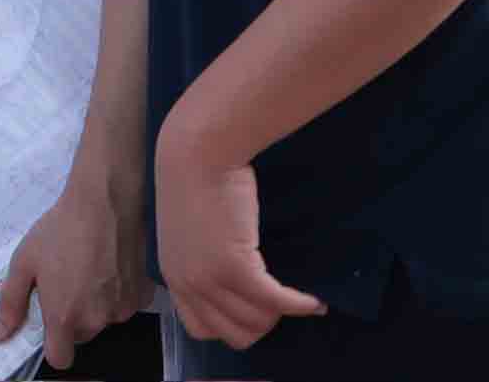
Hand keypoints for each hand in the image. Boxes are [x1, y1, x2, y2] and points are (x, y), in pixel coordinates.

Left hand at [0, 174, 148, 367]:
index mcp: (65, 317)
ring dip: (94, 305)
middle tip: (64, 282)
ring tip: (87, 269)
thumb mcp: (23, 262)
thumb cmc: (58, 231)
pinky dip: (116, 294)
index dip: (53, 346)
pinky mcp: (143, 297)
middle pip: (80, 336)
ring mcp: (123, 310)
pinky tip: (108, 266)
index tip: (48, 325)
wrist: (104, 204)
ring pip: (103, 320)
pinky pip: (124, 305)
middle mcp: (97, 320)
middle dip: (70, 318)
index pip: (60, 359)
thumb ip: (10, 304)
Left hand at [155, 123, 324, 349]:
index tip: (252, 310)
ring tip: (294, 297)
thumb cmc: (194, 184)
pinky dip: (300, 305)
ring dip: (282, 314)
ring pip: (258, 323)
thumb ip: (200, 262)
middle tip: (278, 302)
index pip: (202, 330)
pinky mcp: (237, 267)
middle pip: (235, 334)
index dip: (231, 326)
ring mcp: (211, 279)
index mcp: (174, 278)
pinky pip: (276, 302)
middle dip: (263, 324)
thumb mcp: (187, 234)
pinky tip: (314, 300)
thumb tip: (229, 284)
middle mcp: (189, 285)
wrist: (197, 155)